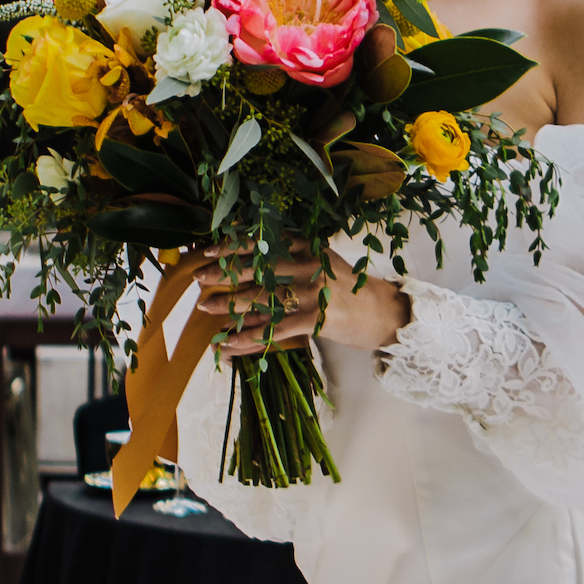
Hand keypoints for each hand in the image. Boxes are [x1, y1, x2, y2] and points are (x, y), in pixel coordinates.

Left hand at [187, 243, 409, 361]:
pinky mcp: (317, 318)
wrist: (385, 311)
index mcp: (308, 246)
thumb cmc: (349, 289)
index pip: (264, 241)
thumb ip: (293, 259)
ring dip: (230, 305)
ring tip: (207, 308)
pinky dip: (250, 337)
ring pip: (262, 298)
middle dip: (224, 273)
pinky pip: (275, 328)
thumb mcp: (323, 262)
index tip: (208, 250)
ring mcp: (313, 291)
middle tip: (199, 279)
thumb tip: (253, 263)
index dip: (233, 245)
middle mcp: (308, 264)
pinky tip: (231, 342)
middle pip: (258, 267)